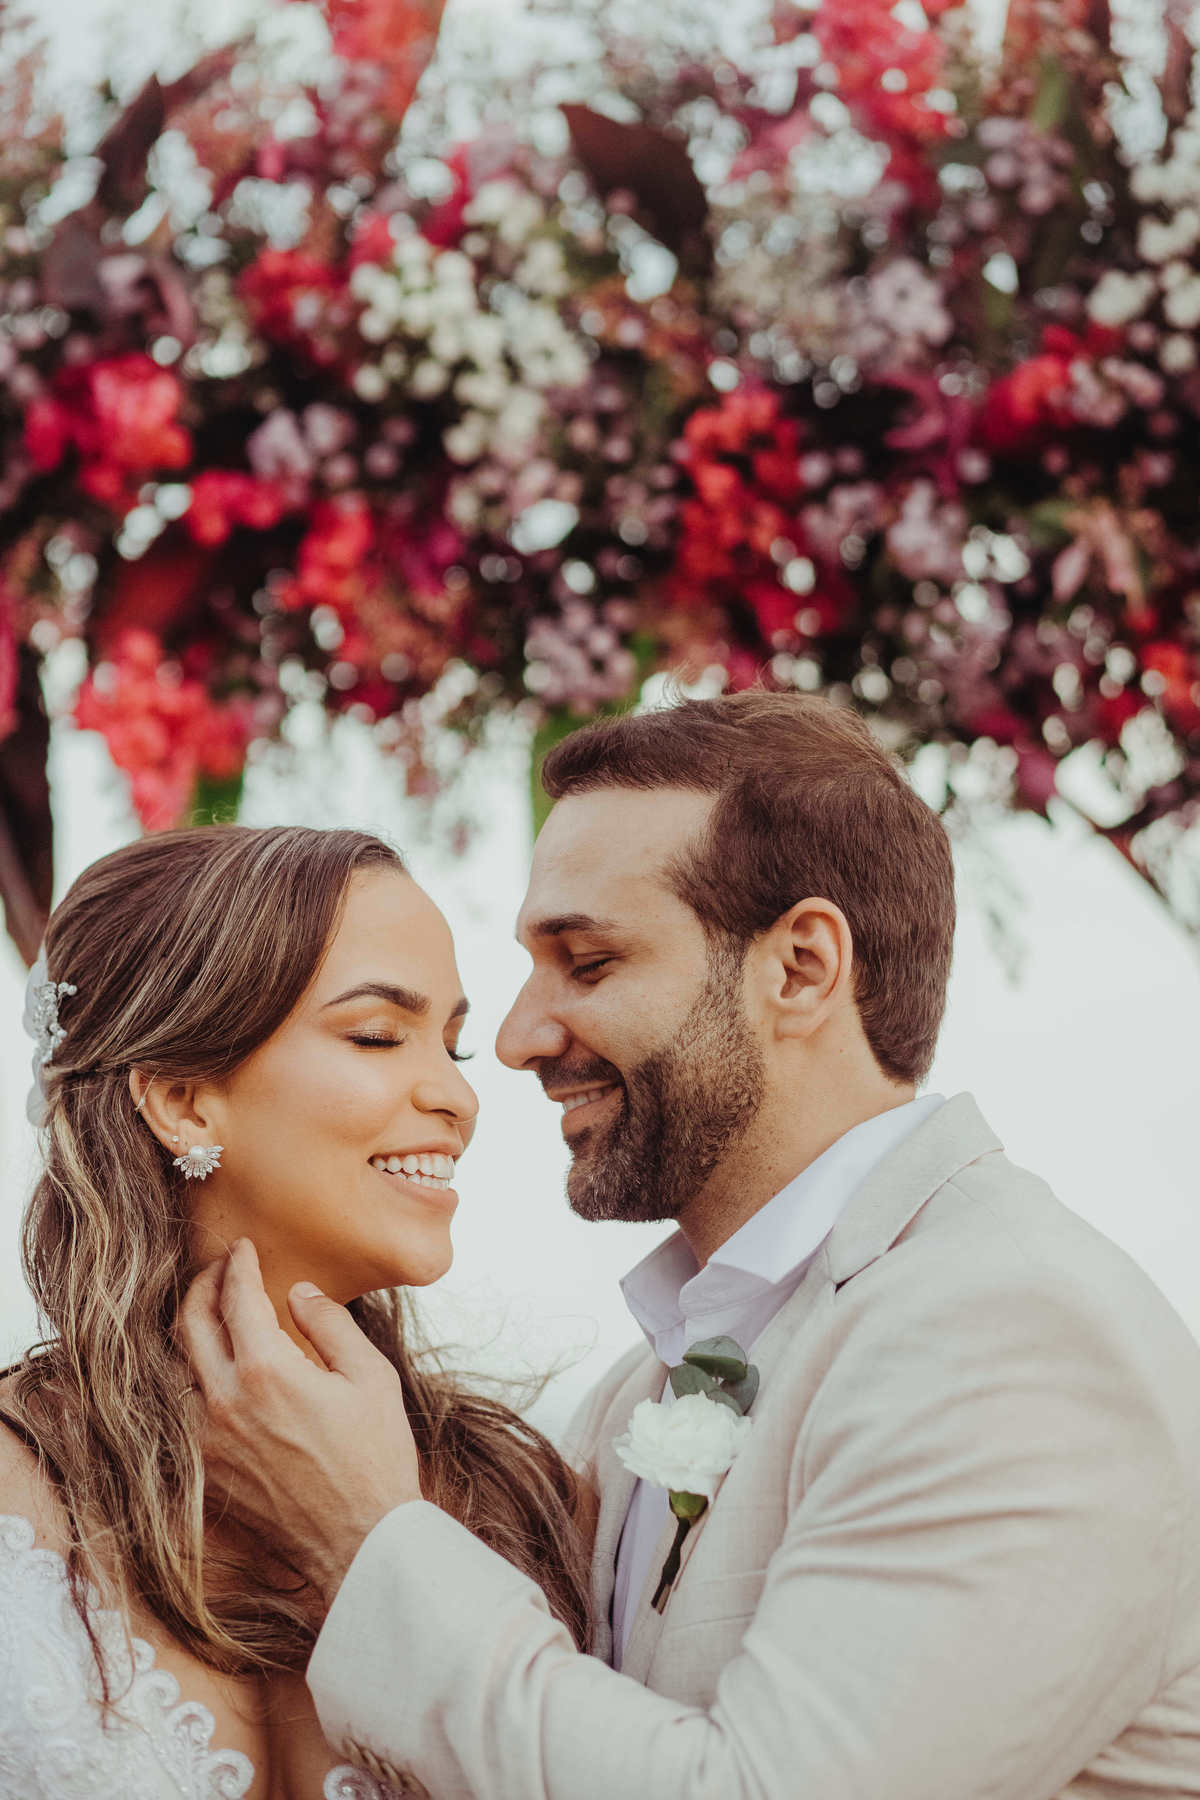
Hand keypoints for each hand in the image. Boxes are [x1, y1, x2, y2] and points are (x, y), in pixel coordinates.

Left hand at [178, 1238, 422, 1608]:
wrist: (360, 1541)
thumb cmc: (376, 1457)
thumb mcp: (370, 1376)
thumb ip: (330, 1324)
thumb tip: (298, 1292)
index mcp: (267, 1370)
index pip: (237, 1298)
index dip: (238, 1265)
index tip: (244, 1248)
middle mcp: (225, 1400)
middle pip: (191, 1324)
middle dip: (202, 1285)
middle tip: (219, 1267)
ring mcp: (209, 1438)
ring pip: (178, 1366)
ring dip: (191, 1330)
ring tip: (212, 1311)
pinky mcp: (208, 1468)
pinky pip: (185, 1408)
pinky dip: (194, 1376)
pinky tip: (213, 1367)